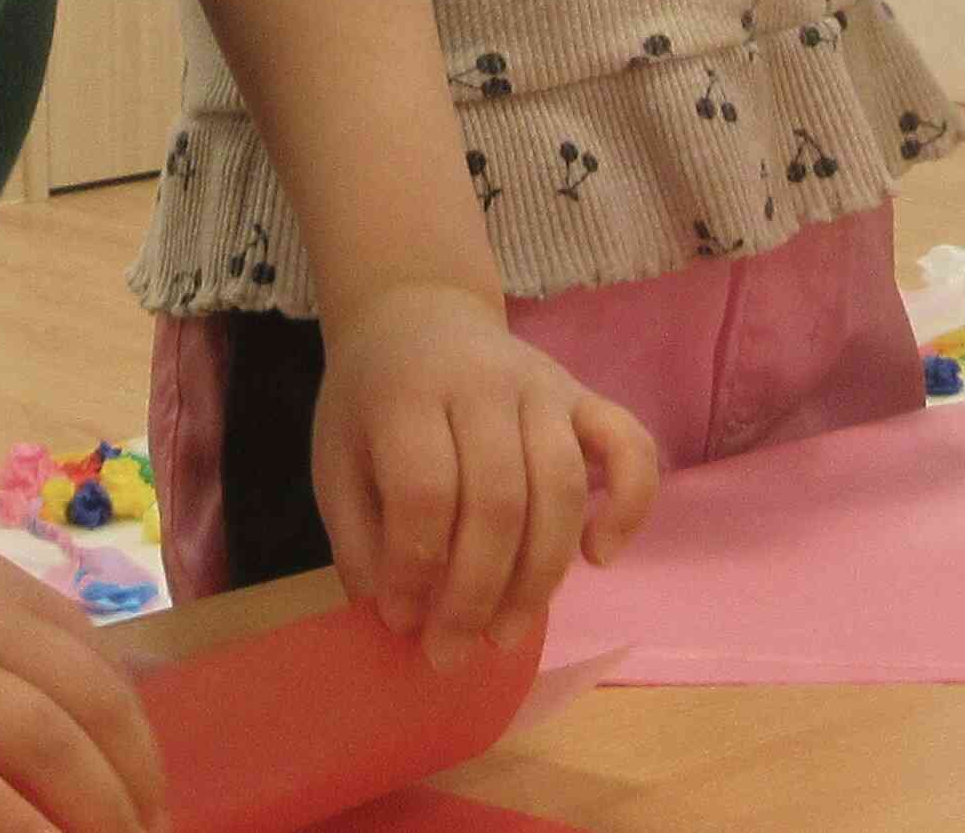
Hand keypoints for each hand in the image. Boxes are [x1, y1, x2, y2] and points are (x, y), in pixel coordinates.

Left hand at [312, 284, 656, 667]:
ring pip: (561, 487)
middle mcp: (483, 383)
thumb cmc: (371, 400)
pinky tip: (598, 556)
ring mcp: (543, 385)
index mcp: (409, 393)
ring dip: (539, 576)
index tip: (400, 619)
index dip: (415, 569)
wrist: (416, 312)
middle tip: (451, 652)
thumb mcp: (335, 460)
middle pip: (498, 499)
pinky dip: (629, 504)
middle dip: (476, 594)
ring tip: (505, 634)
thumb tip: (400, 619)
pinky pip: (629, 445)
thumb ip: (358, 539)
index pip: (425, 489)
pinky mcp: (583, 394)